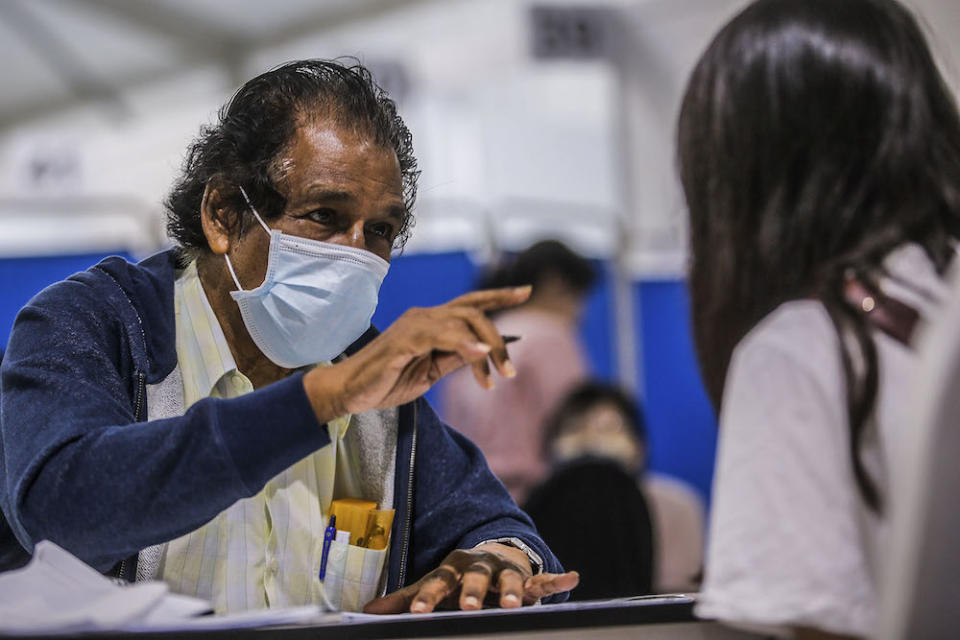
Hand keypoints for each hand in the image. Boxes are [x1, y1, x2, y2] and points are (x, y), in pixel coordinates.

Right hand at [304, 287, 530, 419]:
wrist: (351, 392)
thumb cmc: (387, 381)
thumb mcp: (430, 372)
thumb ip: (454, 358)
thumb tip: (482, 350)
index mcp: (432, 322)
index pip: (471, 303)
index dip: (499, 295)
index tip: (527, 291)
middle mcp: (424, 316)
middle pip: (473, 312)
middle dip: (498, 339)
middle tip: (510, 371)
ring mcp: (413, 325)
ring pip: (462, 323)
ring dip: (485, 348)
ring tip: (499, 375)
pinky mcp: (403, 340)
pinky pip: (440, 336)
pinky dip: (463, 344)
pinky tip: (479, 355)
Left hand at [362, 543, 579, 613]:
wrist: (495, 552)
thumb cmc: (459, 577)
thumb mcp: (434, 583)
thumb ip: (405, 599)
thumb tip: (368, 613)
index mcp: (454, 567)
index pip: (438, 583)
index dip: (428, 598)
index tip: (419, 614)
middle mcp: (480, 565)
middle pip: (476, 578)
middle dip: (474, 593)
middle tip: (470, 608)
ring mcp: (506, 570)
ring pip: (511, 579)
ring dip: (515, 590)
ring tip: (516, 603)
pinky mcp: (529, 576)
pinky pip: (544, 579)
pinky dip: (558, 581)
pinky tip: (573, 578)